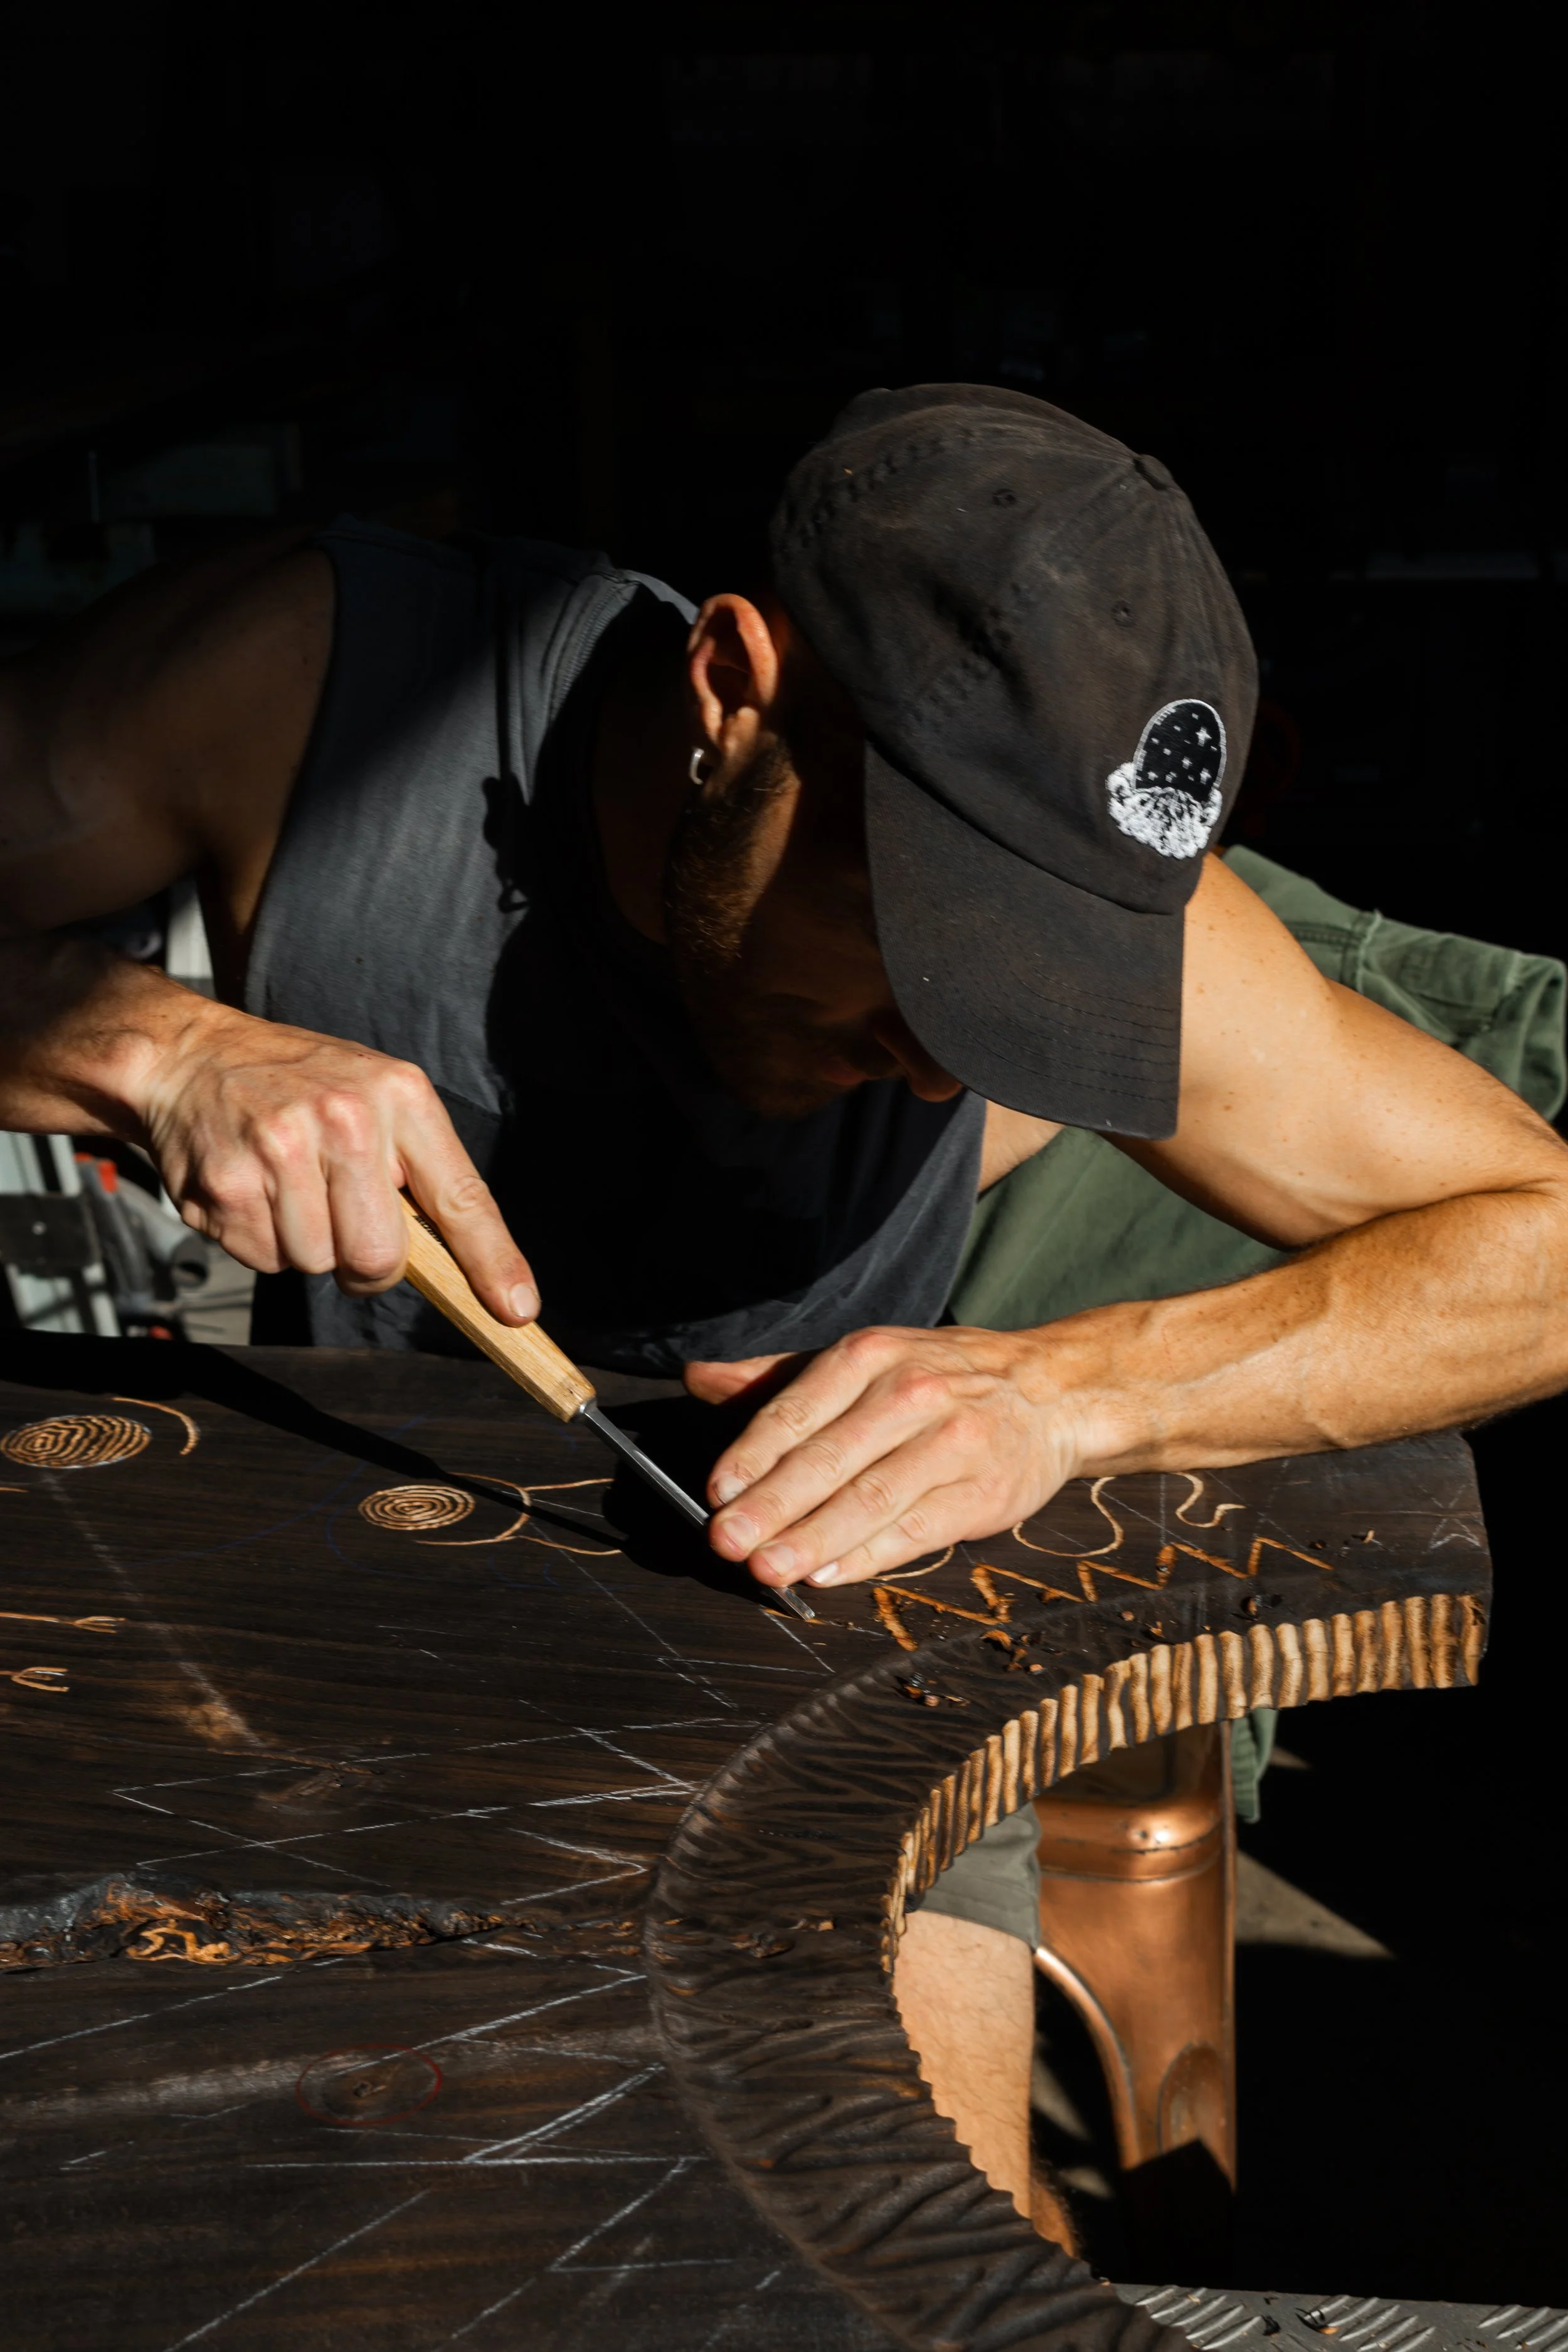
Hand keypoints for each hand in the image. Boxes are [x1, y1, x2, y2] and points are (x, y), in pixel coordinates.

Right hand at [140, 999, 536, 1319]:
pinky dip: (260, 1240)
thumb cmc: (301, 1084)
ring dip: (305, 1244)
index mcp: (400, 1095)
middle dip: (363, 1264)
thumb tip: (462, 1265)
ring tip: (285, 1184)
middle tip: (341, 1220)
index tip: (517, 1309)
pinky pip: (265, 1260)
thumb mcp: (377, 1096)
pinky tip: (251, 1189)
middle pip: (380, 1258)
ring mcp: (282, 1151)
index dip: (492, 1261)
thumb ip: (419, 1169)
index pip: (461, 1196)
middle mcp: (345, 1119)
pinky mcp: (228, 1185)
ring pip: (318, 1264)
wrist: (194, 1056)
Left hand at [694, 1325, 1094, 1592]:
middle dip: (773, 1504)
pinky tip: (827, 1573)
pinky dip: (867, 1556)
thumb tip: (699, 1377)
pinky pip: (914, 1530)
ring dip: (812, 1539)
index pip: (799, 1408)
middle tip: (728, 1539)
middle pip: (830, 1458)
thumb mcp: (865, 1358)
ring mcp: (953, 1444)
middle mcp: (912, 1394)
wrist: (1053, 1390)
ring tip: (767, 1568)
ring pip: (870, 1498)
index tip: (717, 1491)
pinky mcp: (982, 1493)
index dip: (754, 1453)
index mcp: (872, 1356)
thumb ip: (779, 1377)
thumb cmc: (942, 1376)